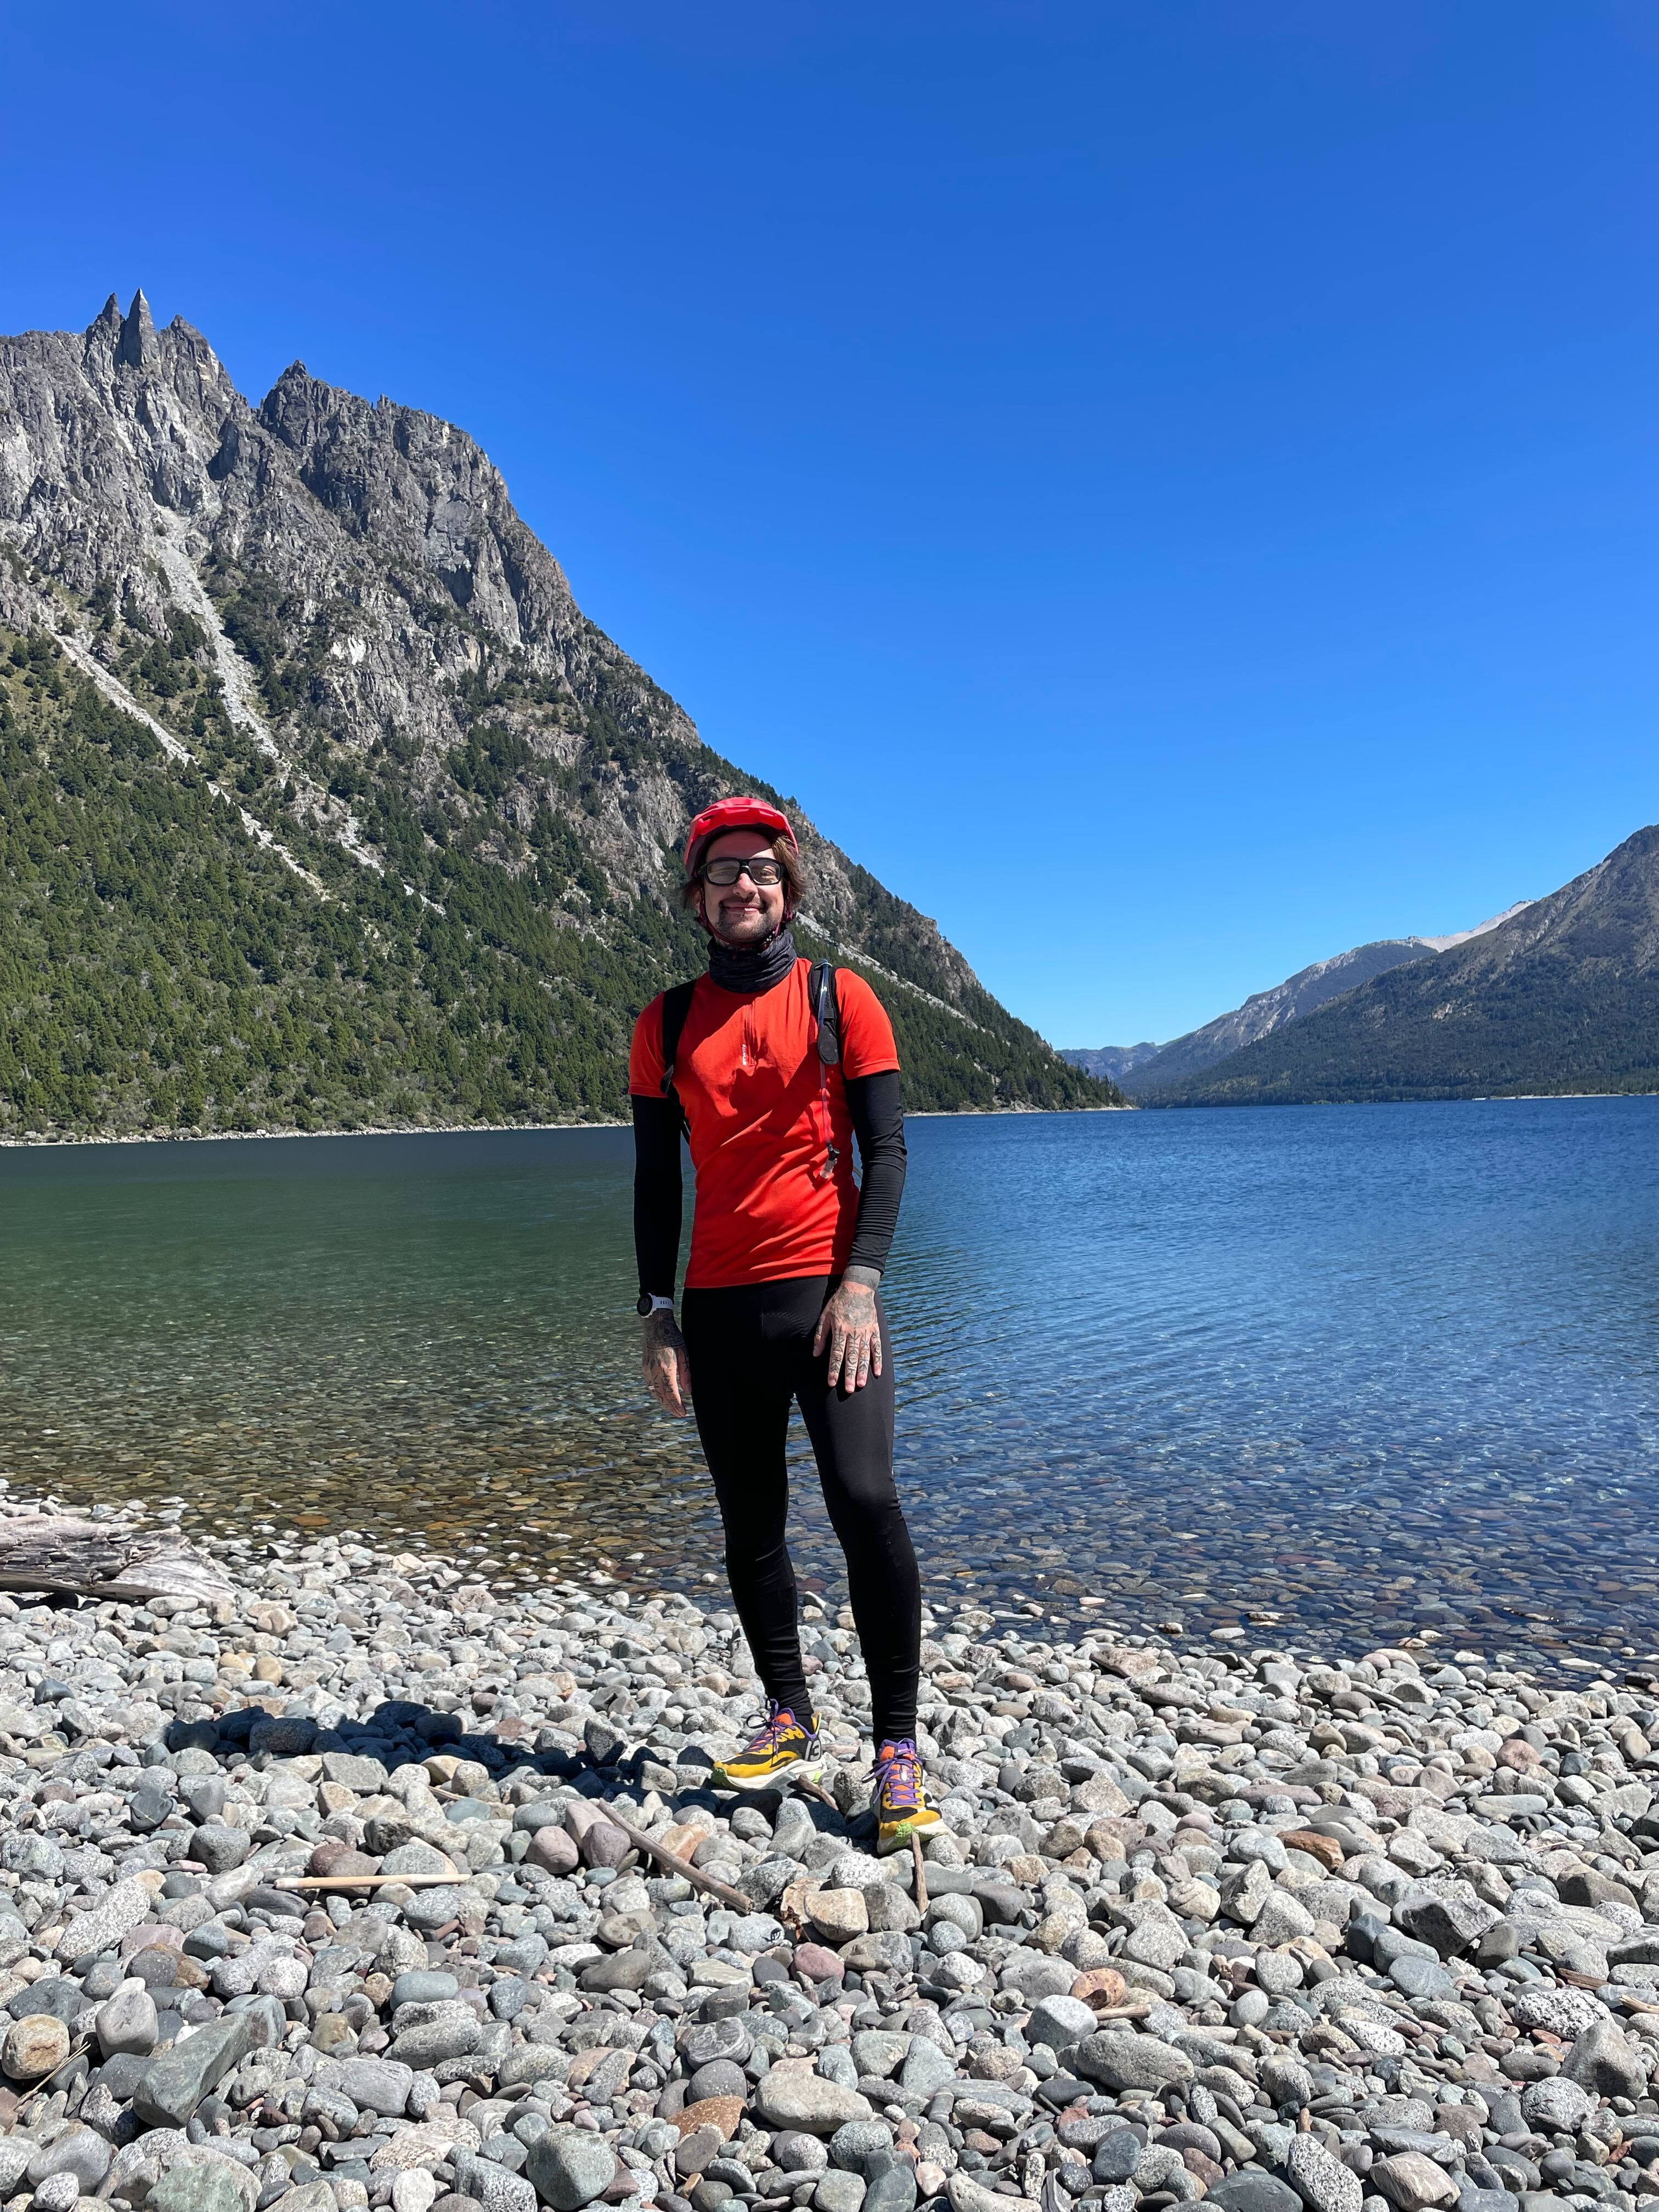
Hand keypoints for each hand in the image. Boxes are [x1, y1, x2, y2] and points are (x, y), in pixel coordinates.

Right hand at [642, 1309, 691, 1416]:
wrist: (655, 1326)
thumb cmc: (672, 1338)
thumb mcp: (684, 1353)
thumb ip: (686, 1373)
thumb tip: (688, 1391)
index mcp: (666, 1369)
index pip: (672, 1393)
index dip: (677, 1405)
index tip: (683, 1413)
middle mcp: (654, 1372)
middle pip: (661, 1396)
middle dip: (670, 1407)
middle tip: (679, 1414)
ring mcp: (647, 1370)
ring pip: (654, 1392)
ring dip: (663, 1402)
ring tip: (672, 1407)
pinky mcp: (644, 1368)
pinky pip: (649, 1386)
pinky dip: (656, 1393)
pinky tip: (663, 1395)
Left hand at [812, 1276, 881, 1392]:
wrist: (857, 1288)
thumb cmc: (838, 1303)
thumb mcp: (825, 1316)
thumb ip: (820, 1336)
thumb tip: (815, 1354)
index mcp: (840, 1330)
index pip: (836, 1353)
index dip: (833, 1369)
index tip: (831, 1382)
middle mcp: (853, 1333)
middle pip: (851, 1357)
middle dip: (849, 1374)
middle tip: (848, 1389)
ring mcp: (866, 1332)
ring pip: (864, 1355)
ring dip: (862, 1371)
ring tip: (860, 1384)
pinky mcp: (875, 1330)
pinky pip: (877, 1347)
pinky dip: (877, 1360)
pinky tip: (877, 1372)